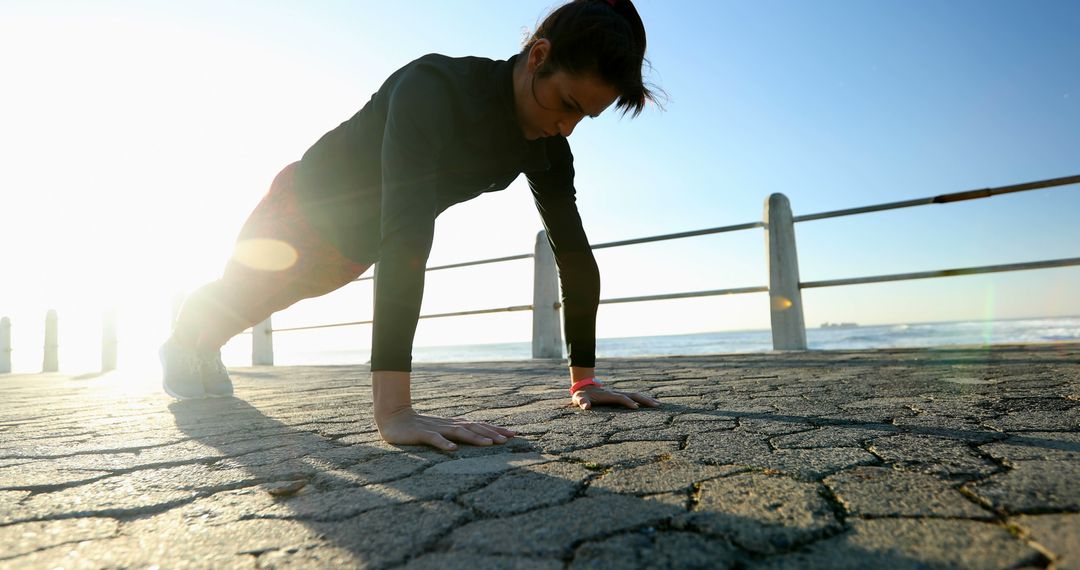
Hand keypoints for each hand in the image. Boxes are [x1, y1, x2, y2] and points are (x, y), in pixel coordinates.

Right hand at [376, 407, 517, 450]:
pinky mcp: (422, 434)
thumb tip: (477, 438)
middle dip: (492, 433)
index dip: (496, 429)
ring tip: (489, 444)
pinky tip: (453, 450)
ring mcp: (436, 429)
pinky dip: (444, 444)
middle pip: (474, 427)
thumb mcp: (441, 430)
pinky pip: (434, 439)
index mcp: (454, 424)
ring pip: (459, 433)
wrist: (393, 417)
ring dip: (475, 438)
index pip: (479, 425)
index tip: (514, 434)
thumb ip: (457, 433)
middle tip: (508, 439)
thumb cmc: (419, 427)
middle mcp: (448, 425)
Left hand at [571, 385, 660, 410]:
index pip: (620, 398)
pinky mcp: (620, 395)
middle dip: (644, 400)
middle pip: (633, 395)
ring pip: (636, 395)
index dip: (628, 402)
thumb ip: (582, 402)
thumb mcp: (579, 399)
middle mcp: (616, 393)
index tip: (636, 408)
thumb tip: (586, 407)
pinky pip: (634, 397)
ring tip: (658, 404)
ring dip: (647, 399)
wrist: (584, 386)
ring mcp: (619, 393)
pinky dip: (643, 399)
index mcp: (608, 395)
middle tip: (656, 405)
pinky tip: (651, 403)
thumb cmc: (582, 395)